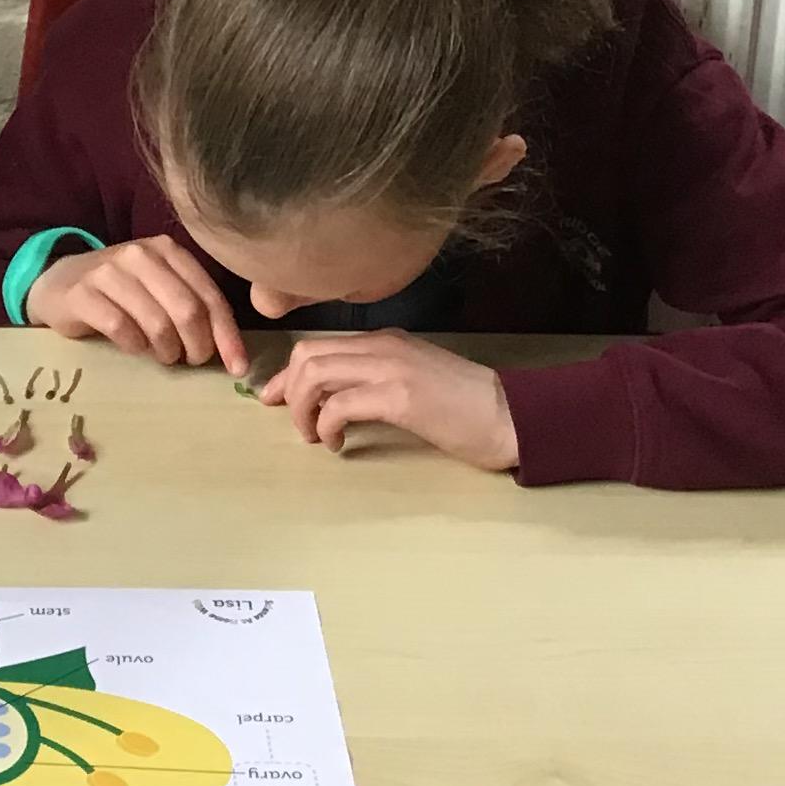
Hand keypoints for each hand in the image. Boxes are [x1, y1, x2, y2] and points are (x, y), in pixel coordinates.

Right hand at [25, 236, 244, 371]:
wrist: (60, 282)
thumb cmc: (120, 291)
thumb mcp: (160, 287)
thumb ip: (193, 306)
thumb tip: (231, 350)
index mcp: (168, 250)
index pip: (209, 295)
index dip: (227, 335)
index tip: (237, 366)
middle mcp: (141, 254)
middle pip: (187, 310)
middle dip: (198, 346)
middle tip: (192, 361)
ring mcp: (109, 271)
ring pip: (156, 322)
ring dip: (167, 350)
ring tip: (164, 357)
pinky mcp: (82, 293)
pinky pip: (120, 328)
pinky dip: (134, 346)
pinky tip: (134, 348)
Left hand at [263, 331, 518, 469]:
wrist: (510, 415)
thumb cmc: (467, 407)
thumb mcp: (416, 380)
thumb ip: (378, 379)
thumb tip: (336, 399)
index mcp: (386, 341)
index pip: (318, 346)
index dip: (288, 375)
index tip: (274, 399)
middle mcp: (383, 346)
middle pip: (307, 356)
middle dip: (288, 391)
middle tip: (295, 424)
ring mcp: (391, 368)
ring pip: (315, 374)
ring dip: (302, 409)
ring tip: (316, 436)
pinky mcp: (399, 397)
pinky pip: (338, 405)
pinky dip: (326, 426)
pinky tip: (338, 444)